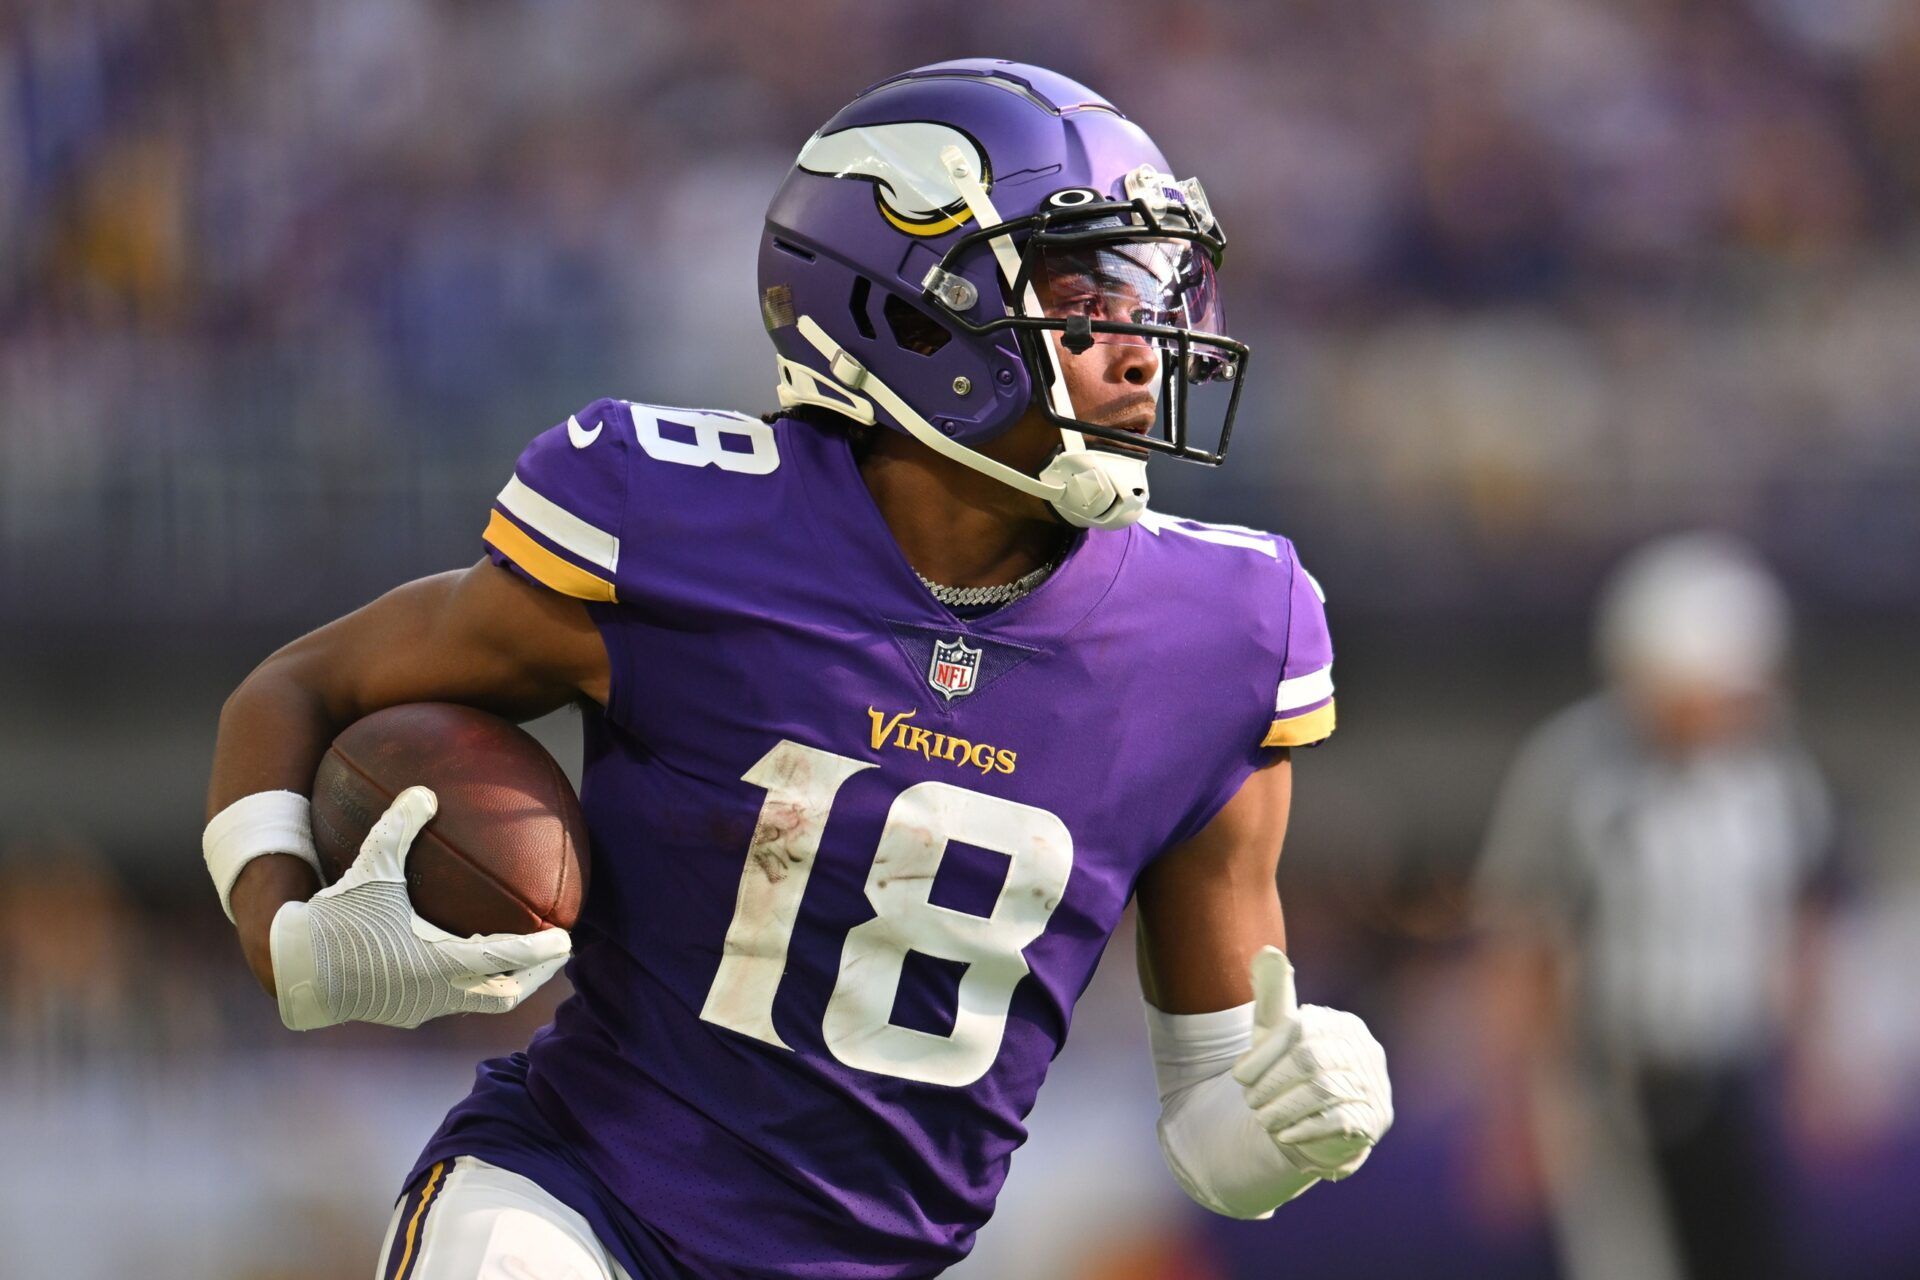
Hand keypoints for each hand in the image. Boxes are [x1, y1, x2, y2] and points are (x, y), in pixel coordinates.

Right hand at [269, 786, 571, 1030]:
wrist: (288, 971)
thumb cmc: (330, 919)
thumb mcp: (369, 869)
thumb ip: (398, 828)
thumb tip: (424, 790)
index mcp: (439, 964)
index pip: (507, 960)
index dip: (542, 951)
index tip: (568, 939)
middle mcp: (435, 994)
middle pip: (503, 995)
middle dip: (535, 977)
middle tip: (558, 954)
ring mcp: (418, 1007)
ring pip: (476, 1002)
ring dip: (503, 983)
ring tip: (521, 962)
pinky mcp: (400, 1010)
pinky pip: (447, 1000)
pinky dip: (469, 983)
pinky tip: (462, 959)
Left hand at [1231, 946, 1392, 1179]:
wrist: (1316, 1126)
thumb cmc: (1292, 1071)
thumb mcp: (1277, 1032)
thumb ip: (1273, 993)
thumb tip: (1267, 951)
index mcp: (1342, 1025)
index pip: (1299, 1031)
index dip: (1263, 1055)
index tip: (1238, 1077)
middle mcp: (1365, 1051)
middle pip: (1310, 1061)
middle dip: (1272, 1084)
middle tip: (1250, 1102)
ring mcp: (1374, 1085)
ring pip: (1322, 1092)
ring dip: (1284, 1108)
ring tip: (1262, 1120)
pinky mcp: (1375, 1119)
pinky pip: (1340, 1121)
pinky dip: (1306, 1129)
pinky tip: (1284, 1136)